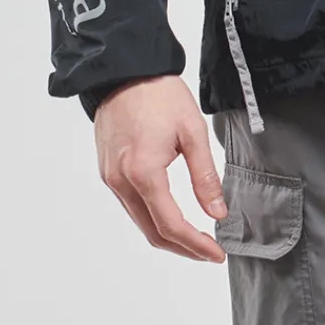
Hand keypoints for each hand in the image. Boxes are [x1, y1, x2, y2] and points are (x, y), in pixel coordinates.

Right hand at [95, 75, 228, 261]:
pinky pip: (130, 205)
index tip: (216, 253)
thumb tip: (217, 212)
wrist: (124, 70)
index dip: (195, 245)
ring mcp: (111, 178)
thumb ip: (205, 175)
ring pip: (139, 222)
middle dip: (182, 247)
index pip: (171, 225)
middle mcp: (122, 182)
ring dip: (166, 234)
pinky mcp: (107, 171)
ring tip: (194, 237)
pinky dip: (151, 217)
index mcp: (144, 173)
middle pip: (152, 232)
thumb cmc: (159, 94)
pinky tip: (169, 213)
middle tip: (208, 251)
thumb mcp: (192, 130)